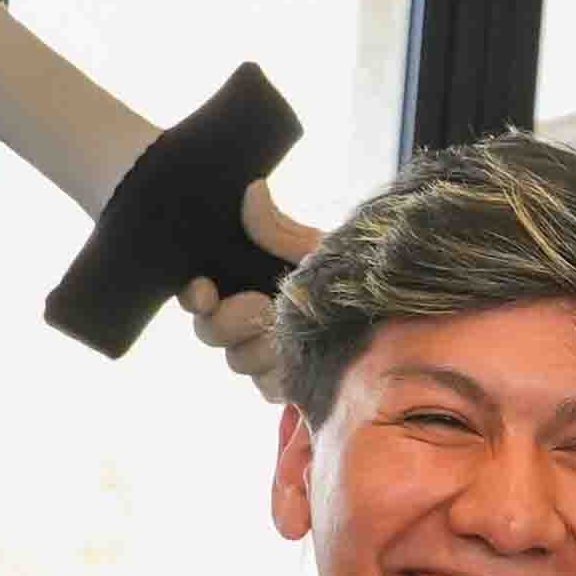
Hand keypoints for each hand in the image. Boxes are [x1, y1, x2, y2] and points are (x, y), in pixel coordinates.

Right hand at [177, 182, 328, 385]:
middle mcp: (244, 320)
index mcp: (241, 284)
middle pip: (210, 333)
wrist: (383, 311)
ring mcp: (260, 355)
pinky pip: (265, 386)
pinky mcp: (281, 383)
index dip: (193, 295)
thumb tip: (254, 189)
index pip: (197, 295)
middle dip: (232, 319)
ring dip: (262, 345)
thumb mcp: (314, 249)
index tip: (205, 291)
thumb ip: (279, 229)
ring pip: (237, 361)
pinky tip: (299, 356)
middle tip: (261, 303)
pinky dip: (280, 372)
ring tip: (290, 329)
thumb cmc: (343, 275)